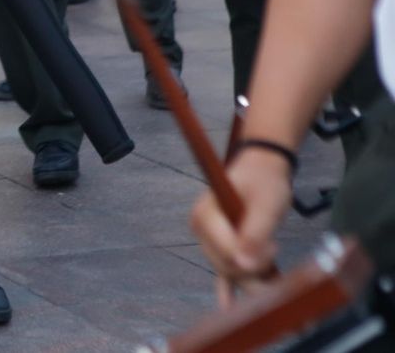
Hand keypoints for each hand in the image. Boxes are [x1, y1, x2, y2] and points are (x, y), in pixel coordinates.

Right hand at [189, 148, 294, 294]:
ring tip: (276, 271)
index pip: (228, 255)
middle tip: (276, 249)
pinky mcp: (219, 247)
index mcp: (205, 216)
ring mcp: (209, 241)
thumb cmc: (263, 183)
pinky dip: (230, 290)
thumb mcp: (266, 204)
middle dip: (256, 270)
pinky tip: (229, 306)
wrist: (261, 169)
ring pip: (231, 273)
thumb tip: (246, 265)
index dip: (255, 258)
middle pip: (228, 267)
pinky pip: (223, 273)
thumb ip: (255, 234)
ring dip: (256, 277)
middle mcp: (201, 230)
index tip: (274, 245)